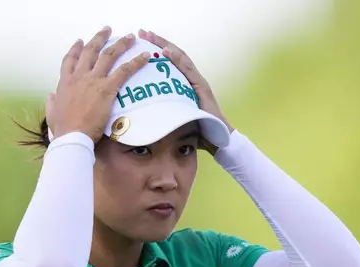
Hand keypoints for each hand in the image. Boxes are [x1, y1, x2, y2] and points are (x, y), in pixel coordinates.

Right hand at [46, 28, 149, 142]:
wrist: (72, 135)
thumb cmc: (62, 128)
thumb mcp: (52, 112)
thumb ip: (51, 102)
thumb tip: (50, 96)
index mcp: (65, 81)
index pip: (70, 59)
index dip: (76, 48)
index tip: (80, 41)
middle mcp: (79, 76)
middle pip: (90, 51)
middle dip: (100, 38)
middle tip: (107, 30)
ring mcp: (94, 80)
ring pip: (109, 55)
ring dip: (121, 44)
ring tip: (130, 37)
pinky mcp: (107, 88)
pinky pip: (124, 71)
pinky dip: (136, 62)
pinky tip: (144, 56)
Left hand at [138, 29, 233, 152]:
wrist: (217, 140)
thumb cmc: (197, 131)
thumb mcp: (174, 117)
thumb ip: (163, 110)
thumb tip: (142, 109)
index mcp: (185, 84)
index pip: (170, 62)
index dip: (157, 50)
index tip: (142, 41)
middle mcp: (192, 79)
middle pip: (174, 55)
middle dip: (158, 42)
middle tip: (142, 32)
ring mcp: (198, 82)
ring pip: (181, 58)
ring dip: (165, 45)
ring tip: (151, 36)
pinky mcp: (202, 88)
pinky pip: (188, 71)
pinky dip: (177, 60)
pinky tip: (166, 52)